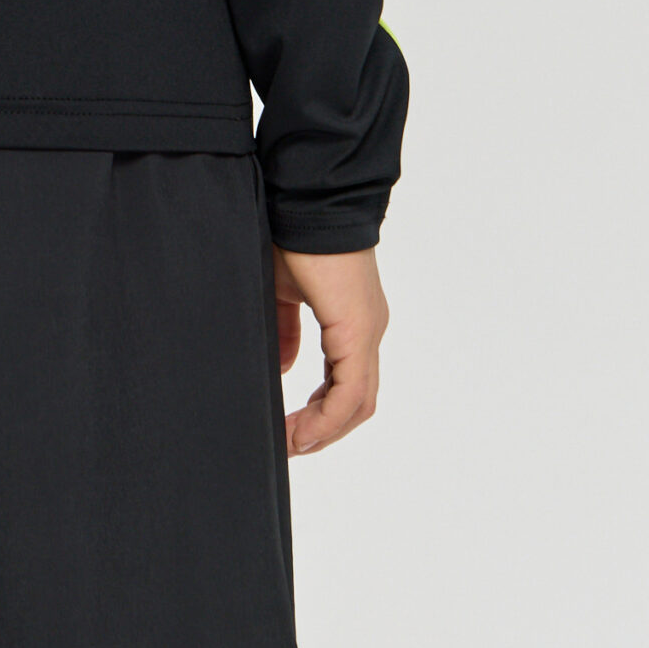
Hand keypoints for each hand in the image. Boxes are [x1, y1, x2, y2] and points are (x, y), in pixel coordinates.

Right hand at [273, 244, 388, 453]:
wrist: (305, 200)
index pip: (345, 383)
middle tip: (288, 447)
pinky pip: (349, 391)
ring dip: (324, 430)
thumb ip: (286, 331)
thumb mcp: (282, 292)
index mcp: (352, 320)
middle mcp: (366, 330)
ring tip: (290, 445)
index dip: (320, 413)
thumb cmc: (292, 235)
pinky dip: (326, 418)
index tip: (290, 432)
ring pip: (356, 403)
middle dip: (321, 430)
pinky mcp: (357, 331)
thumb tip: (287, 368)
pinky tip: (301, 432)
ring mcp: (367, 332)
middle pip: (355, 401)